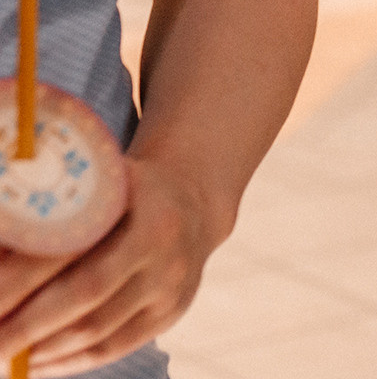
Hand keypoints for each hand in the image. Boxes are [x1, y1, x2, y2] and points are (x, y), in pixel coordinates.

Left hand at [0, 156, 225, 375]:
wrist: (192, 203)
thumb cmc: (122, 193)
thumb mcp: (94, 183)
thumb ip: (47, 211)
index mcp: (136, 201)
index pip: (67, 250)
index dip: (14, 282)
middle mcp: (162, 244)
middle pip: (82, 296)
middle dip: (21, 328)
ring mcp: (171, 283)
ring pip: (95, 331)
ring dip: (38, 351)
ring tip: (0, 356)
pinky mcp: (171, 313)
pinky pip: (112, 349)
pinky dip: (65, 362)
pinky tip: (31, 363)